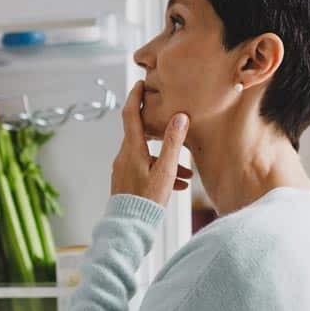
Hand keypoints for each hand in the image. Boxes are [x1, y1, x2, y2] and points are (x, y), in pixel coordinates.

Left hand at [111, 81, 192, 206]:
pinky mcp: (126, 183)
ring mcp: (123, 170)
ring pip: (147, 156)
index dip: (135, 97)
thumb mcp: (165, 170)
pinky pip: (144, 170)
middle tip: (171, 121)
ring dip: (166, 161)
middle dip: (160, 132)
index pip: (130, 114)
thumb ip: (173, 143)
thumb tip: (180, 117)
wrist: (129, 227)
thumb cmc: (147, 199)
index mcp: (131, 149)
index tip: (140, 84)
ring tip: (186, 175)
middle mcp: (124, 157)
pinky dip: (160, 172)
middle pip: (141, 135)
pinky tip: (177, 186)